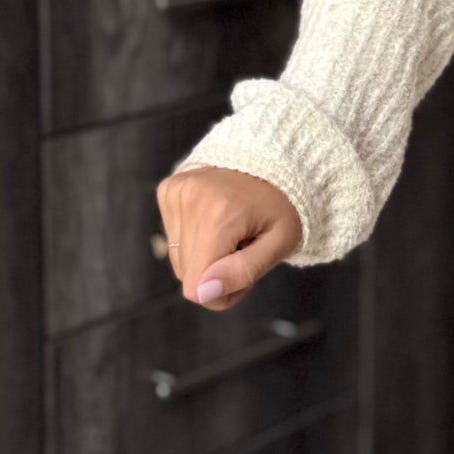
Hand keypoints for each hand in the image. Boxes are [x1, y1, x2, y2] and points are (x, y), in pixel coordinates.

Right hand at [155, 165, 301, 310]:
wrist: (277, 160)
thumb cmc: (285, 206)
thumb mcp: (280, 243)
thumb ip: (243, 271)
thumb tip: (202, 293)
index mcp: (218, 215)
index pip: (195, 288)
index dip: (222, 291)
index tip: (246, 269)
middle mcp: (189, 200)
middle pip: (187, 275)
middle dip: (215, 273)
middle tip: (244, 247)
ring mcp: (175, 192)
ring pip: (177, 259)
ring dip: (205, 255)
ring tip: (233, 231)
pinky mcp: (168, 190)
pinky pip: (172, 237)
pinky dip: (196, 236)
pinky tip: (218, 219)